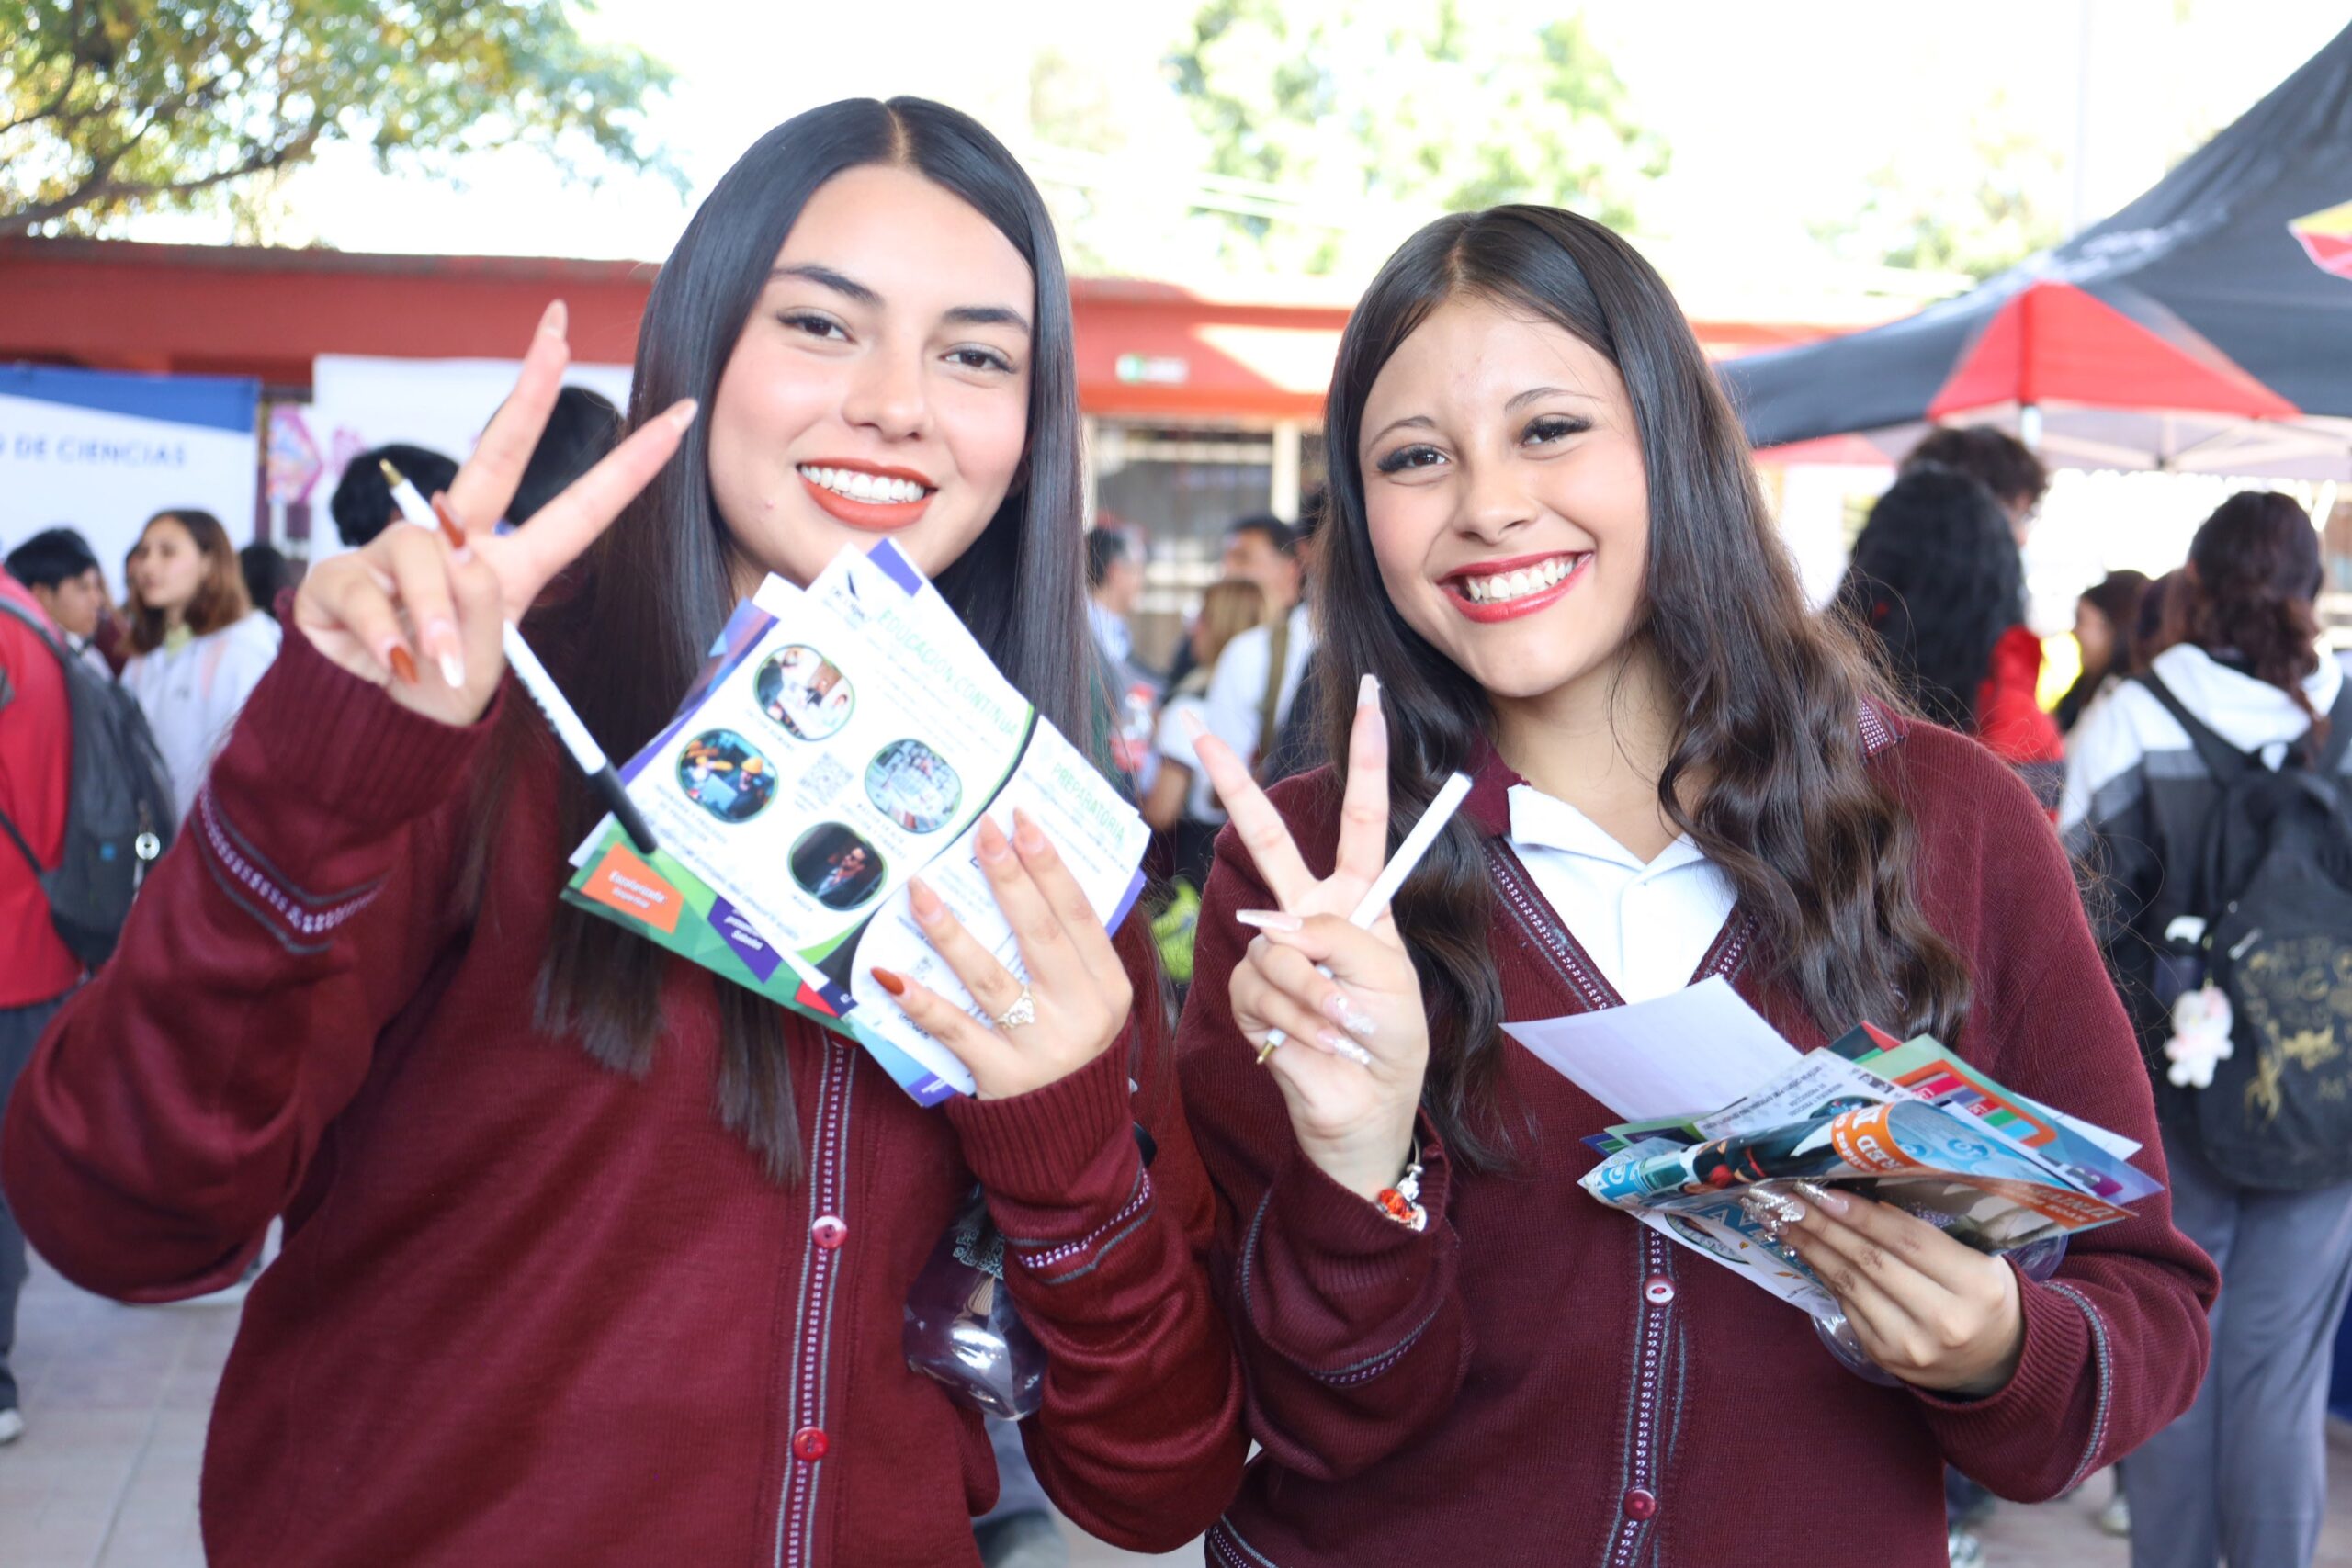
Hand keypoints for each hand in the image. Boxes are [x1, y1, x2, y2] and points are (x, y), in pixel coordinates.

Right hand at [291, 301, 699, 725]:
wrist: (365, 725)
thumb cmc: (437, 693)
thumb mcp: (479, 668)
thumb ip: (481, 614)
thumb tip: (458, 554)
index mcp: (509, 567)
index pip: (581, 509)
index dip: (631, 466)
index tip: (680, 415)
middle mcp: (456, 544)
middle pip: (497, 453)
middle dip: (530, 389)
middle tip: (558, 327)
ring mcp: (397, 552)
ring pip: (427, 555)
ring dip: (435, 615)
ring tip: (436, 660)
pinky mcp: (341, 574)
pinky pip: (370, 592)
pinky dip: (385, 636)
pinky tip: (390, 660)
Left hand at [873, 811, 1134, 1099]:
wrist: (1071, 1144)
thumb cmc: (1073, 1052)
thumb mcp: (1093, 1003)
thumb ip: (1070, 953)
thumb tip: (1027, 878)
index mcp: (1109, 988)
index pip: (1080, 914)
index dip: (1051, 865)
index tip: (1023, 821)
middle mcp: (1080, 1014)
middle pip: (1038, 934)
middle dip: (1007, 877)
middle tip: (980, 831)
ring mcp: (1040, 1046)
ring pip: (990, 976)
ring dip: (951, 929)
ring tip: (920, 889)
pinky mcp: (1001, 1077)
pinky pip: (955, 1030)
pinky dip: (921, 1002)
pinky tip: (889, 974)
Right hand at [1189, 678, 1428, 1202]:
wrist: (1365, 1112)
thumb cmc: (1391, 1046)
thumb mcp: (1394, 984)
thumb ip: (1341, 941)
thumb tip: (1276, 930)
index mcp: (1360, 898)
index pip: (1362, 818)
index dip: (1368, 758)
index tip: (1368, 697)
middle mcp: (1311, 913)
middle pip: (1268, 837)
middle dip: (1234, 784)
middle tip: (1197, 730)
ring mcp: (1274, 950)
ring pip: (1277, 944)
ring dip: (1321, 996)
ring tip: (1348, 1031)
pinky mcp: (1247, 993)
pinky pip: (1262, 989)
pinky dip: (1298, 1022)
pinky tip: (1317, 1044)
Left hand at [1772, 1184, 2025, 1396]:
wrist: (1992, 1361)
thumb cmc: (1981, 1295)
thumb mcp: (1975, 1259)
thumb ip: (1928, 1235)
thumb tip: (1864, 1199)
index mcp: (1976, 1285)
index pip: (1908, 1241)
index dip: (1862, 1215)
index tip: (1825, 1191)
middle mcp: (1944, 1319)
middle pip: (1871, 1261)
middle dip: (1825, 1225)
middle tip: (1789, 1198)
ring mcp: (1911, 1344)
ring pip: (1850, 1283)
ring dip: (1813, 1247)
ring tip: (1786, 1219)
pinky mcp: (1885, 1356)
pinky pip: (1846, 1304)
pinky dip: (1823, 1272)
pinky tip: (1807, 1250)